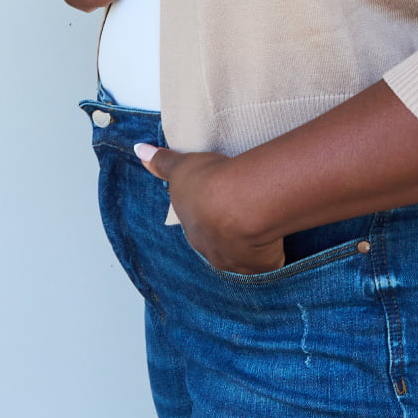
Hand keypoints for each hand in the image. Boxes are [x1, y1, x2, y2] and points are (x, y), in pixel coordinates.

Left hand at [133, 145, 285, 274]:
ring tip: (263, 229)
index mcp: (194, 231)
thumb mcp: (181, 167)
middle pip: (218, 246)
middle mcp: (211, 252)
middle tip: (243, 217)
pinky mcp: (261, 267)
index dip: (209, 218)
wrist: (239, 204)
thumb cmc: (209, 184)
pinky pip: (266, 264)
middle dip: (227, 237)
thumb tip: (139, 150)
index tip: (219, 208)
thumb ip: (162, 162)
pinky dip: (271, 256)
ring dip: (249, 248)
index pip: (199, 228)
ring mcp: (236, 263)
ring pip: (242, 258)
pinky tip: (278, 241)